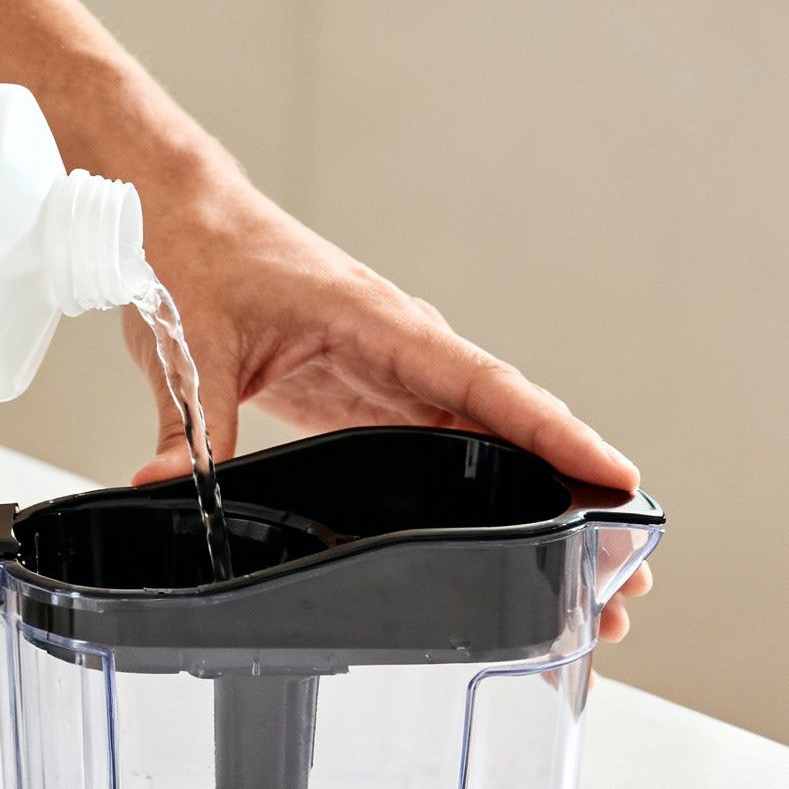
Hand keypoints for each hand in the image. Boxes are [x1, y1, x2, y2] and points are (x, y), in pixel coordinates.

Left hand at [124, 170, 651, 641]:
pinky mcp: (374, 393)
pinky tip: (513, 531)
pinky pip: (445, 442)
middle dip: (570, 491)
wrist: (183, 215)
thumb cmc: (198, 255)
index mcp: (377, 323)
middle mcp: (403, 348)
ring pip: (487, 440)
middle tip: (624, 564)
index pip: (484, 385)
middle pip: (507, 426)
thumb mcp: (188, 347)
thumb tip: (164, 490)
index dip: (553, 436)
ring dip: (538, 497)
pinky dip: (487, 487)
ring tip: (586, 572)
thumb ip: (187, 429)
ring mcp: (395, 373)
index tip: (616, 478)